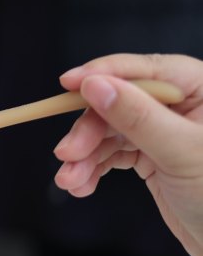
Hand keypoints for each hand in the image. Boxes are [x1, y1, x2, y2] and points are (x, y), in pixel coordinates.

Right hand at [53, 53, 202, 255]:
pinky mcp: (151, 154)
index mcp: (197, 89)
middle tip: (66, 154)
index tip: (67, 82)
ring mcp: (162, 130)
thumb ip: (137, 116)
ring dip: (84, 156)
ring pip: (108, 131)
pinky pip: (112, 153)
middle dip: (88, 132)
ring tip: (70, 181)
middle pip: (116, 103)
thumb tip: (95, 85)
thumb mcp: (182, 151)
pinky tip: (81, 185)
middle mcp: (178, 104)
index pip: (143, 70)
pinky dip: (93, 168)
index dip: (102, 73)